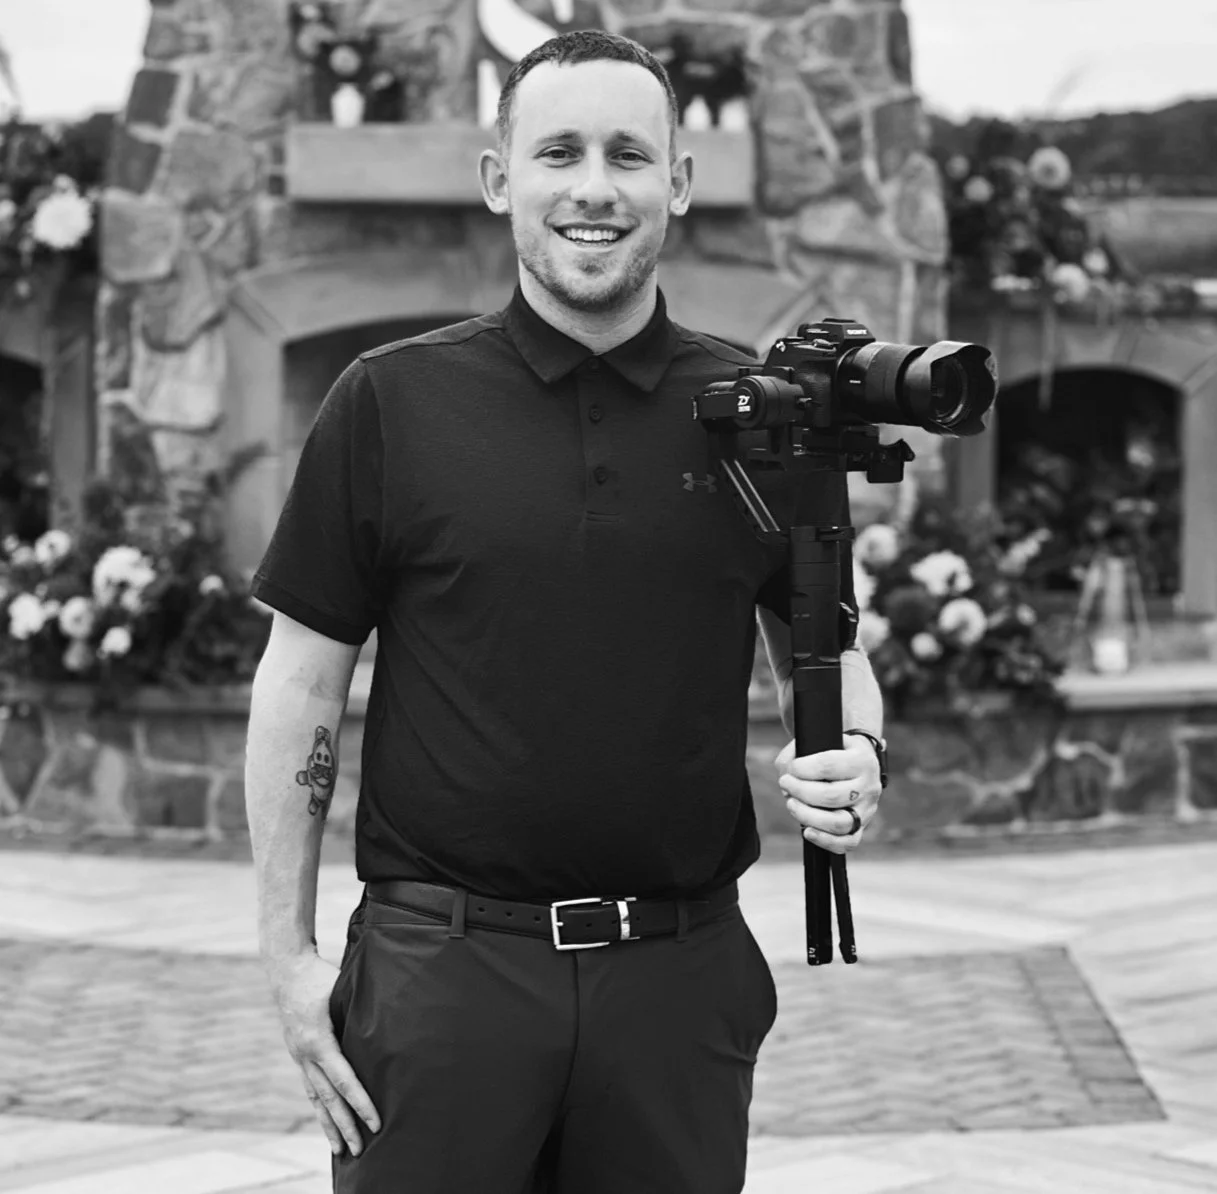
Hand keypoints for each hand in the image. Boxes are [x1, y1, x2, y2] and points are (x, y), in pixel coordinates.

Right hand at [266, 951, 380, 1155]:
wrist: (287, 968)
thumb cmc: (321, 975)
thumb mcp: (342, 988)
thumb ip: (361, 1007)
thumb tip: (393, 1019)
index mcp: (318, 1040)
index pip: (344, 1080)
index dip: (361, 1103)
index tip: (375, 1123)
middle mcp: (305, 1054)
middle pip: (328, 1098)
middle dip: (345, 1126)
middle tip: (360, 1151)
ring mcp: (299, 1056)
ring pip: (316, 1098)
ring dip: (329, 1125)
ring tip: (340, 1151)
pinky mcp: (298, 1054)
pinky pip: (310, 1087)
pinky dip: (320, 1108)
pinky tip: (327, 1122)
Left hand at [775, 735, 882, 854]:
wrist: (860, 762)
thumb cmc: (833, 750)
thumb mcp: (819, 741)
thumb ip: (796, 753)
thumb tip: (786, 772)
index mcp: (861, 760)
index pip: (828, 765)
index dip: (802, 769)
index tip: (791, 768)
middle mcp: (869, 786)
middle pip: (831, 796)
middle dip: (800, 791)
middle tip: (785, 783)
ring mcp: (867, 810)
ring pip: (839, 823)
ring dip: (807, 816)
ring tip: (791, 804)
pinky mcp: (861, 827)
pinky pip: (848, 843)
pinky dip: (825, 841)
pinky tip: (807, 832)